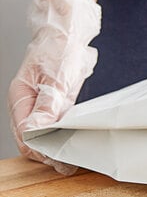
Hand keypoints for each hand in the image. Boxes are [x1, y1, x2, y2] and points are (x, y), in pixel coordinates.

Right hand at [8, 0, 101, 173]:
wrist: (67, 33)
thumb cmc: (59, 48)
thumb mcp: (55, 76)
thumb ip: (48, 105)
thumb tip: (37, 131)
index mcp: (20, 98)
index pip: (24, 134)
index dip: (40, 149)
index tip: (58, 158)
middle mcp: (28, 105)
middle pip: (32, 140)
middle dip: (48, 153)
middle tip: (70, 164)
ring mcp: (41, 105)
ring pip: (44, 135)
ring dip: (58, 147)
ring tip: (75, 158)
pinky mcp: (56, 104)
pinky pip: (57, 126)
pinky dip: (65, 136)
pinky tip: (77, 143)